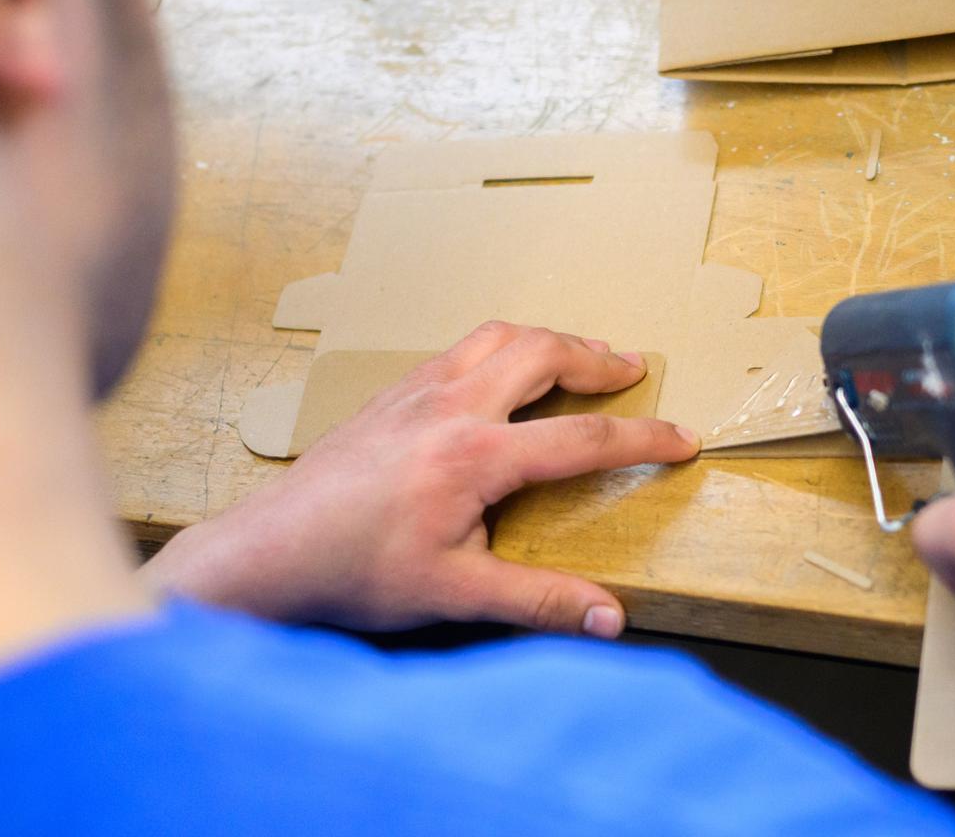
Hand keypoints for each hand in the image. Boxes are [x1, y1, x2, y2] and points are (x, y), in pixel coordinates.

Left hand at [140, 321, 699, 637]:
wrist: (268, 549)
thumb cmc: (353, 570)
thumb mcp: (452, 593)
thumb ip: (537, 601)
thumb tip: (609, 618)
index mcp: (475, 455)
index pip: (584, 438)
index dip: (644, 438)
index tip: (685, 439)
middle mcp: (450, 407)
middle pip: (542, 353)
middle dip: (598, 358)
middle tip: (635, 368)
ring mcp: (416, 391)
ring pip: (498, 336)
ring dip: (549, 338)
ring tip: (583, 353)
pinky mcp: (391, 394)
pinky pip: (461, 348)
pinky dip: (503, 345)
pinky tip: (505, 369)